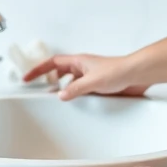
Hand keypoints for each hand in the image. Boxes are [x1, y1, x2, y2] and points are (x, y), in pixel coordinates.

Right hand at [22, 53, 148, 100]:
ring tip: (57, 100)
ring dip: (64, 89)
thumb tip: (60, 95)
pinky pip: (83, 89)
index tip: (28, 78)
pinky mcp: (100, 85)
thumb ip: (75, 89)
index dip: (39, 70)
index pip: (53, 63)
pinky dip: (77, 95)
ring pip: (72, 82)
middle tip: (40, 90)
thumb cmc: (118, 70)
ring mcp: (92, 76)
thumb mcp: (92, 82)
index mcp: (79, 61)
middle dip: (49, 80)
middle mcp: (83, 67)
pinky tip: (78, 104)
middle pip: (61, 72)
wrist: (138, 74)